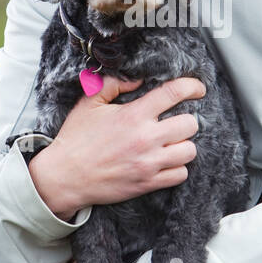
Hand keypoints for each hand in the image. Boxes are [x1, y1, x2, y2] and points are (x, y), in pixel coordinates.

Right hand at [37, 72, 206, 209]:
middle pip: (190, 124)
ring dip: (184, 145)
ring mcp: (149, 163)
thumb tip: (138, 79)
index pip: (174, 93)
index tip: (197, 89)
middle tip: (177, 121)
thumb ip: (113, 85)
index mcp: (133, 115)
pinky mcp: (148, 183)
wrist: (65, 176)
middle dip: (186, 119)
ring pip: (190, 151)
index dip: (192, 87)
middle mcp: (145, 138)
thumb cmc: (75, 139)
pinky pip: (181, 174)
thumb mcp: (89, 103)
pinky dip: (178, 168)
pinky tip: (166, 162)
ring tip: (172, 143)